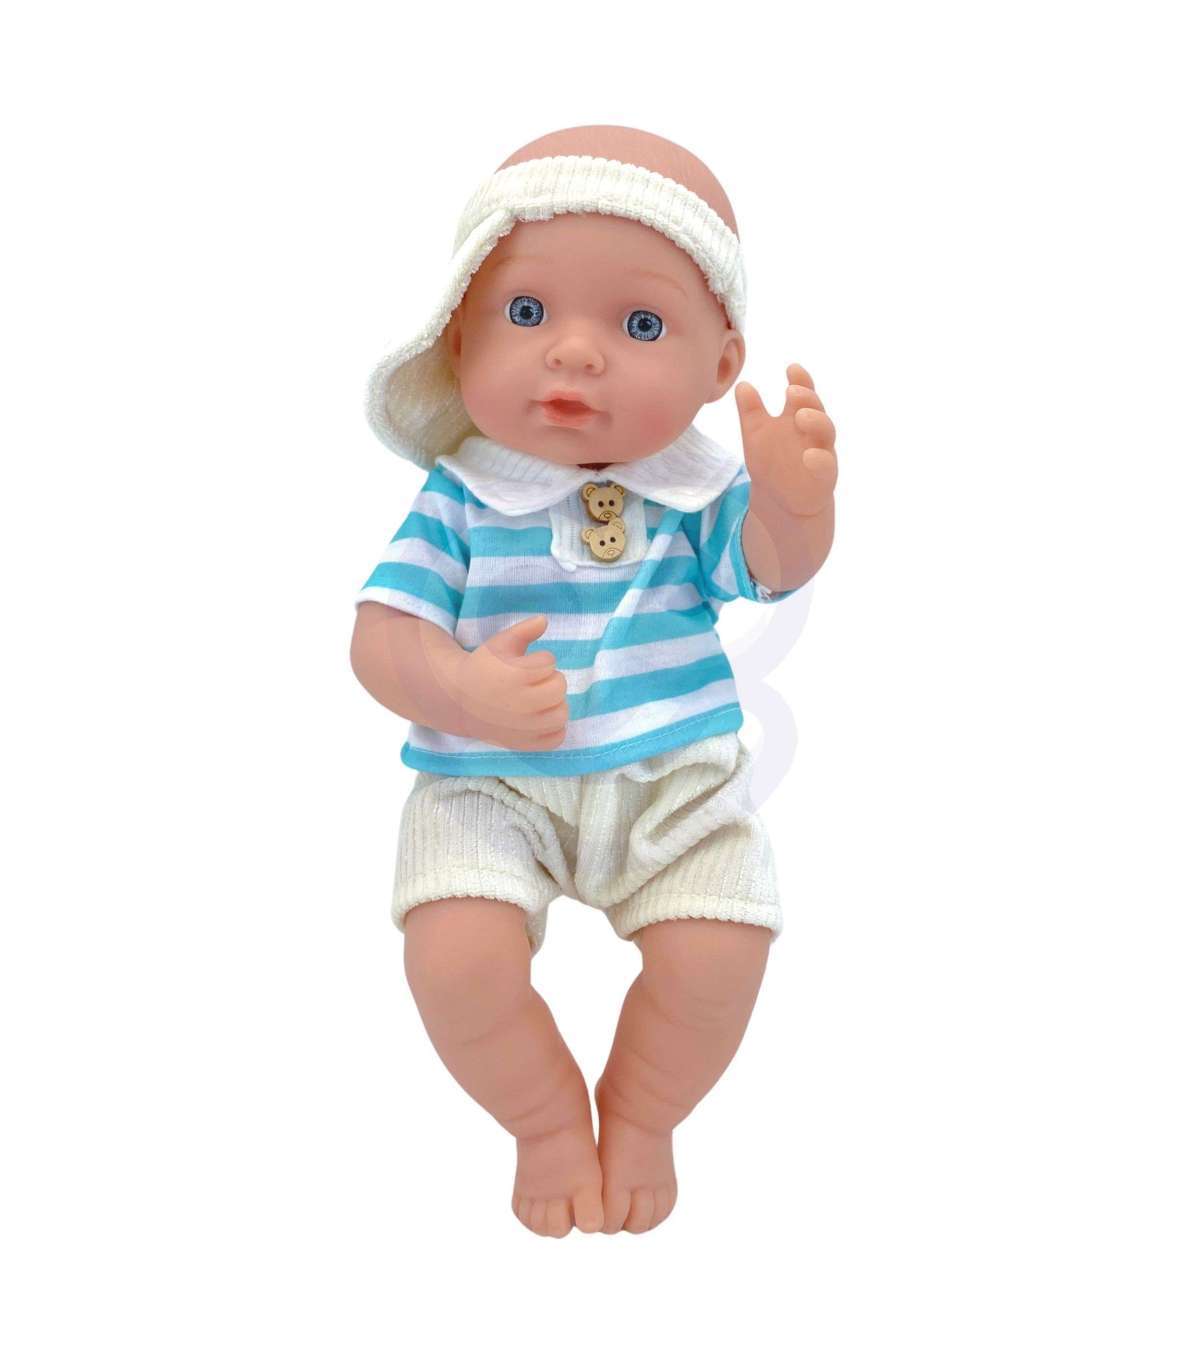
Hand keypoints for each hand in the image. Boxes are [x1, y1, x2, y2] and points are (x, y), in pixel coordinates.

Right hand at [457, 615, 568, 750]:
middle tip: (534, 682)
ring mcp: (522, 728)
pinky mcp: (524, 744)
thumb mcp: (499, 643)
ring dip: (555, 704)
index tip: (524, 665)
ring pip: (562, 713)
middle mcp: (519, 704)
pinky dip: (554, 728)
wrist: (459, 701)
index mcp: (513, 676)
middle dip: (550, 680)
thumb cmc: (484, 667)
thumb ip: (524, 630)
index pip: (549, 662)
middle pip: (559, 687)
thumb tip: (544, 620)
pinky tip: (540, 718)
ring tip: (539, 700)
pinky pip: (557, 738)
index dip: (540, 660)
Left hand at [734, 363, 837, 516]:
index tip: (791, 368)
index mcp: (798, 418)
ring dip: (816, 422)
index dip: (801, 380)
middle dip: (807, 398)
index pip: (803, 394)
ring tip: (800, 416)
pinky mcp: (824, 477)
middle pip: (817, 409)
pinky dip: (819, 460)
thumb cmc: (773, 463)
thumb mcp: (756, 435)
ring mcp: (822, 452)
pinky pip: (826, 466)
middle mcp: (813, 432)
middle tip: (791, 392)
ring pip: (827, 433)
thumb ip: (751, 412)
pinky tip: (809, 456)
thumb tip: (742, 385)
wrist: (780, 502)